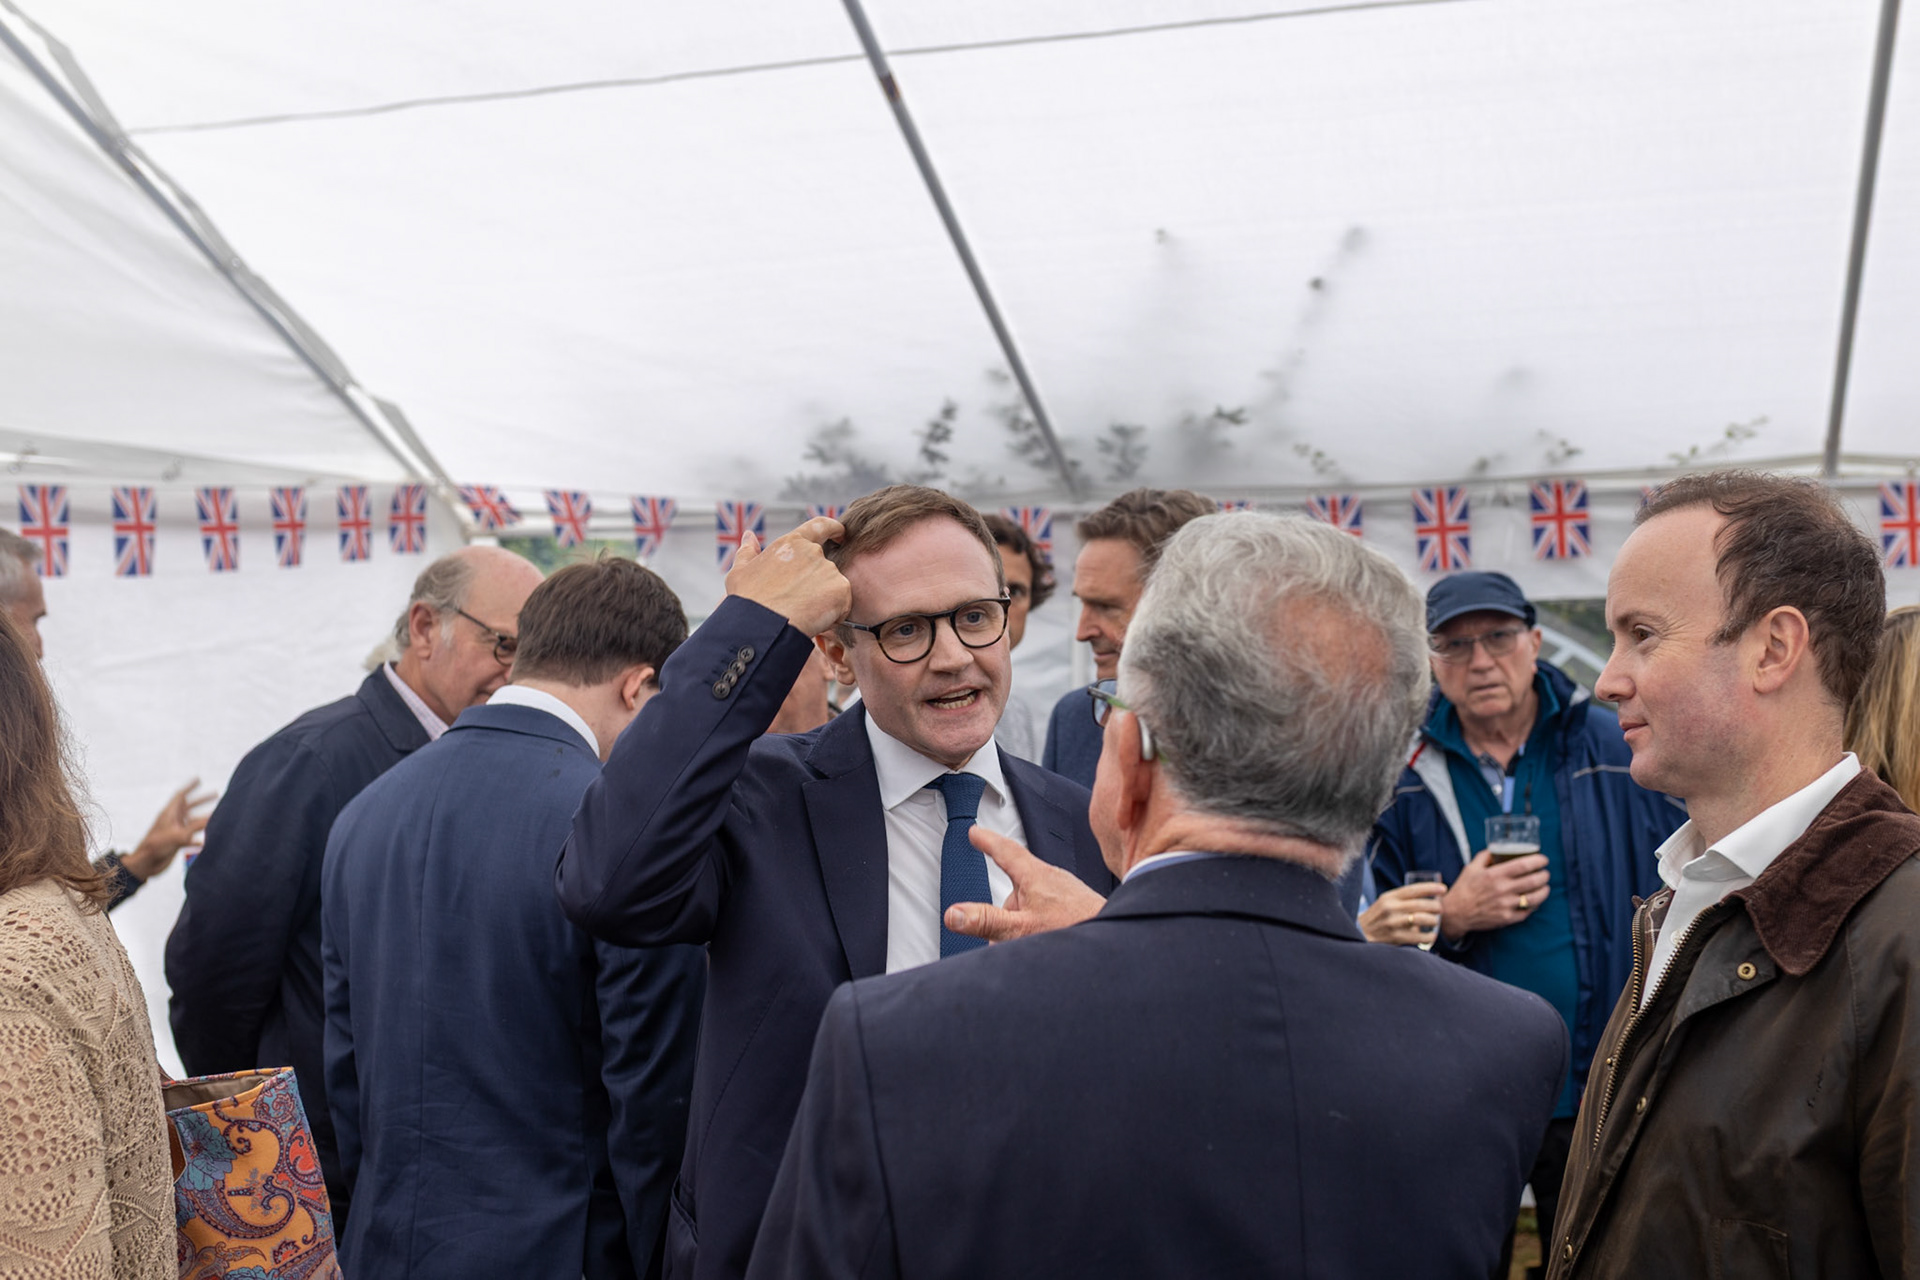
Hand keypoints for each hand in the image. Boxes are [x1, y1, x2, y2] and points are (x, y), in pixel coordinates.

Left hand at [121, 779, 216, 880]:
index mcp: (169, 814)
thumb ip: (196, 826)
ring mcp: (175, 831)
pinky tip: (209, 840)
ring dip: (204, 818)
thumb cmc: (156, 847)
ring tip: (217, 816)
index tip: (199, 779)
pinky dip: (201, 837)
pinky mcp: (177, 843)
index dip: (190, 787)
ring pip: (192, 821)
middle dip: (202, 800)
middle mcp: (173, 821)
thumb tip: (213, 818)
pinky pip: (192, 836)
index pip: (180, 796)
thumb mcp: (178, 834)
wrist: (145, 864)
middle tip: (216, 795)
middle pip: (189, 806)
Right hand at [725, 517, 851, 635]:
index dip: (833, 529)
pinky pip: (843, 603)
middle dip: (818, 584)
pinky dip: (835, 614)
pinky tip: (814, 621)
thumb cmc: (747, 601)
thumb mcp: (740, 572)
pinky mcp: (841, 589)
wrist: (762, 626)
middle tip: (800, 604)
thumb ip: (748, 551)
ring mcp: (828, 570)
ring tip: (801, 614)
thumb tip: (749, 536)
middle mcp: (813, 551)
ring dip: (824, 600)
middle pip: (825, 566)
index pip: (819, 526)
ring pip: (834, 587)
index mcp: (791, 543)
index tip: (840, 534)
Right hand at [943, 826, 1104, 942]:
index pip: (1005, 851)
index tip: (975, 833)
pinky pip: (1049, 913)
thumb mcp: (1021, 930)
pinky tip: (1050, 943)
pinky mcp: (1077, 907)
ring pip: (1032, 906)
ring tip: (1034, 947)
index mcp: (1036, 876)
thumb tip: (954, 914)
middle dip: (1006, 916)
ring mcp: (1067, 893)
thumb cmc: (1076, 931)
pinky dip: (1041, 928)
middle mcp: (1053, 879)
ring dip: (1024, 926)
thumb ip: (986, 921)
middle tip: (1005, 940)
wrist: (1115, 942)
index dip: (987, 841)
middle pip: (1015, 891)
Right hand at [1359, 881, 1446, 946]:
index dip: (1430, 888)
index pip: (1413, 889)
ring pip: (1421, 919)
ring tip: (1436, 921)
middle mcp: (1391, 908)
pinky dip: (1429, 936)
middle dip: (1435, 906)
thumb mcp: (1385, 902)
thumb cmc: (1378, 917)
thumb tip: (1428, 898)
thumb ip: (1402, 899)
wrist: (1360, 933)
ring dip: (1433, 920)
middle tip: (1441, 908)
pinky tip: (1432, 936)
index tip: (1443, 889)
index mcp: (1389, 897)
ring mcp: (1393, 923)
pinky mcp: (1395, 938)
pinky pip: (1419, 937)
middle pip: (1420, 904)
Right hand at [1439, 849, 1549, 940]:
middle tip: (1545, 873)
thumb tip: (1498, 848)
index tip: (1543, 859)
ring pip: (1535, 898)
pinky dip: (1535, 905)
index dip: (1538, 861)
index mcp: (1494, 875)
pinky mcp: (1507, 918)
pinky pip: (1528, 912)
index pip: (1523, 865)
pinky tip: (1535, 900)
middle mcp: (1502, 889)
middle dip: (1544, 875)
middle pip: (1533, 881)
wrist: (1456, 912)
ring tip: (1545, 887)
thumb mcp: (1471, 867)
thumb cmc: (1464, 888)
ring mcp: (1506, 905)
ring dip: (1544, 891)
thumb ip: (1485, 856)